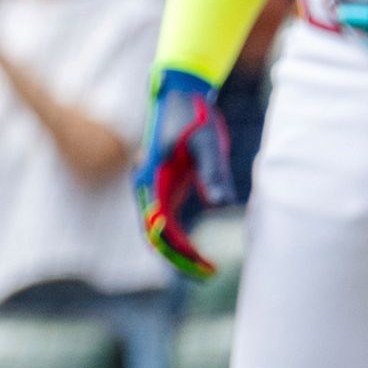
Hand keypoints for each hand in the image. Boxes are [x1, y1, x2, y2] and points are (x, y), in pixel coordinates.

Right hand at [139, 67, 235, 277]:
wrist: (180, 93)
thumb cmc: (195, 115)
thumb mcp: (208, 142)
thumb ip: (213, 172)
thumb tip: (221, 205)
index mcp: (151, 179)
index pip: (159, 227)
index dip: (179, 251)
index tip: (203, 265)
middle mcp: (146, 187)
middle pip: (154, 236)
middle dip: (179, 259)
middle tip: (209, 274)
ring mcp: (152, 188)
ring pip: (158, 232)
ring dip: (178, 252)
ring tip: (207, 269)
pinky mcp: (164, 187)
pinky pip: (166, 222)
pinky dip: (179, 240)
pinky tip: (199, 252)